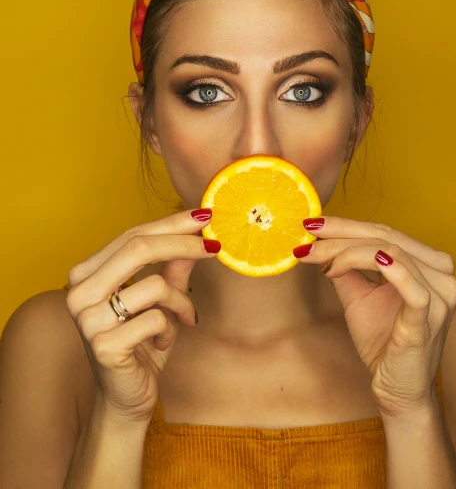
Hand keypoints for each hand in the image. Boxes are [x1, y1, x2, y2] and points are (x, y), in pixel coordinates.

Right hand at [65, 208, 219, 424]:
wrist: (125, 400)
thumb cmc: (142, 344)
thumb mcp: (160, 299)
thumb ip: (173, 266)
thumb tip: (199, 231)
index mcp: (86, 273)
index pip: (132, 235)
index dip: (171, 224)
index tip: (205, 217)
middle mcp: (79, 292)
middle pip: (139, 248)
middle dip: (184, 244)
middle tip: (215, 247)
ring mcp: (88, 320)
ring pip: (155, 285)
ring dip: (181, 302)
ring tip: (184, 318)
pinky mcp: (104, 346)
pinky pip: (156, 319)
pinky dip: (170, 329)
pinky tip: (161, 344)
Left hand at [293, 217, 455, 417]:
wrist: (398, 390)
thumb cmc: (383, 342)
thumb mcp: (358, 295)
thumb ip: (345, 267)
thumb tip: (318, 240)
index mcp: (429, 264)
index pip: (385, 231)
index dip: (346, 224)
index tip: (311, 223)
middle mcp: (442, 273)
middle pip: (386, 237)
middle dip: (341, 234)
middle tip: (307, 234)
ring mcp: (441, 295)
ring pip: (391, 253)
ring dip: (348, 251)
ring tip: (318, 258)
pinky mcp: (431, 318)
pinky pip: (413, 287)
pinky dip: (389, 269)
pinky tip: (368, 260)